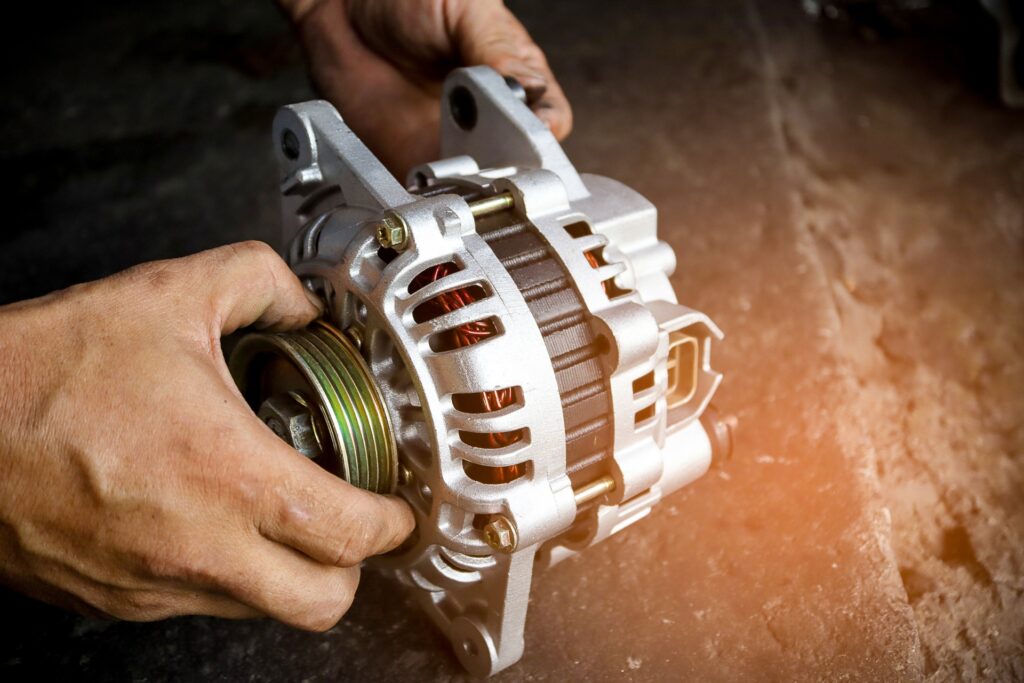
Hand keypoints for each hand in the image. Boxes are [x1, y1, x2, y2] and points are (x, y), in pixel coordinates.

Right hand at [0, 242, 413, 629]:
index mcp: (227, 476)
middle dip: (352, 568)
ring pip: (257, 609)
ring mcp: (152, 585)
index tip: (396, 513)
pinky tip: (205, 517)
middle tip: (349, 524)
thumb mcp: (167, 294)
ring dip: (284, 571)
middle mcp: (197, 547)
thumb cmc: (41, 370)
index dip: (391, 526)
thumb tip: (299, 305)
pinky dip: (222, 572)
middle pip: (319, 603)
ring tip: (275, 514)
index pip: (348, 534)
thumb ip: (257, 283)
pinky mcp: (111, 599)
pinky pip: (195, 603)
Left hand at [282, 0, 572, 176]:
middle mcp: (489, 118)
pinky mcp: (413, 162)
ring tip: (454, 165)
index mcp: (516, 77)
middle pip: (520, 164)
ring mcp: (452, 144)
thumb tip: (530, 92)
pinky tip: (426, 180)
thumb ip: (497, 49)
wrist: (339, 8)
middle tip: (488, 154)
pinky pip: (431, 194)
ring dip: (471, 185)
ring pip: (479, 187)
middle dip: (510, 168)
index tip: (530, 136)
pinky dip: (431, 196)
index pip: (549, 121)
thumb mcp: (464, 8)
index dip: (543, 135)